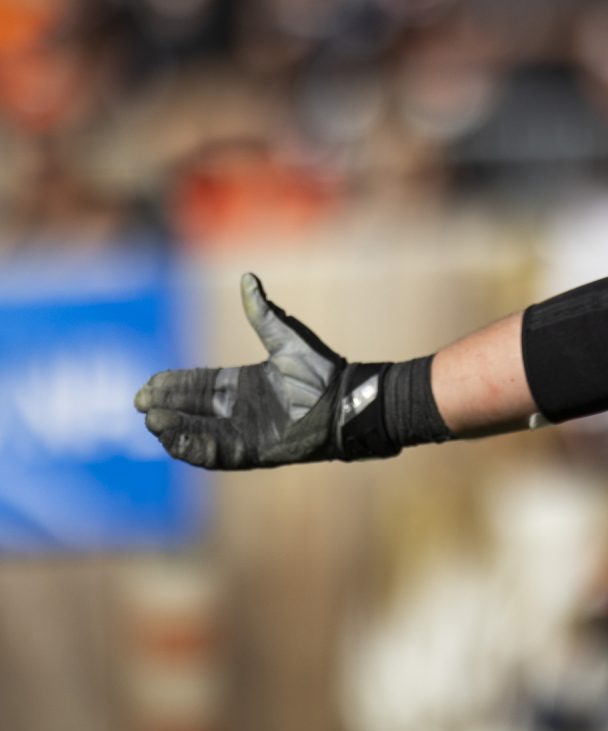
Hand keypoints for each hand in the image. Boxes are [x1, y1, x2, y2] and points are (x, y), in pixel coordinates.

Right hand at [134, 274, 355, 469]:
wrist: (344, 401)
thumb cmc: (321, 369)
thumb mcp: (286, 338)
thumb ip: (262, 313)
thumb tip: (247, 277)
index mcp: (243, 382)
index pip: (198, 383)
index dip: (173, 384)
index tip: (150, 384)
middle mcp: (239, 408)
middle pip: (191, 408)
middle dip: (165, 406)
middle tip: (141, 403)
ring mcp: (244, 431)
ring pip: (197, 432)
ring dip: (173, 428)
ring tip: (153, 421)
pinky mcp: (251, 451)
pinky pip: (215, 453)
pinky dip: (193, 447)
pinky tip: (173, 440)